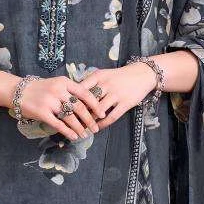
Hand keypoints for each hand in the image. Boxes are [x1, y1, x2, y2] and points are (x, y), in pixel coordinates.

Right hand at [17, 75, 103, 140]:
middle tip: (95, 128)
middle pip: (79, 107)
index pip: (84, 93)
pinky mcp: (42, 112)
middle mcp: (58, 91)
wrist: (17, 91)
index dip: (95, 104)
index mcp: (64, 82)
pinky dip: (68, 132)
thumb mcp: (56, 84)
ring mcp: (50, 101)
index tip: (102, 113)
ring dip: (79, 128)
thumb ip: (69, 91)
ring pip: (70, 117)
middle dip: (89, 119)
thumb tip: (87, 104)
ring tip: (84, 135)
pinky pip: (58, 124)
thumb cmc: (39, 88)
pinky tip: (73, 136)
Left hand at [18, 66, 155, 139]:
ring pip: (98, 111)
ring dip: (89, 121)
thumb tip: (71, 93)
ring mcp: (116, 94)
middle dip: (77, 113)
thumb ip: (88, 83)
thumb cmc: (119, 76)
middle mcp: (106, 85)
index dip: (70, 100)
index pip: (79, 89)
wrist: (142, 74)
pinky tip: (96, 129)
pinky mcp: (125, 103)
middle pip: (87, 102)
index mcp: (98, 76)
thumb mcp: (103, 74)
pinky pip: (112, 116)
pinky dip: (102, 124)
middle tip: (68, 123)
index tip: (62, 109)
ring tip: (81, 129)